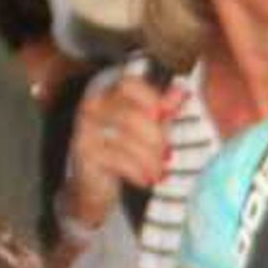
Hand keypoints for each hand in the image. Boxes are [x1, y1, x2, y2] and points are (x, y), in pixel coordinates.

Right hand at [58, 65, 175, 235]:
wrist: (97, 183)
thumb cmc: (125, 149)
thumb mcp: (148, 127)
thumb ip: (163, 109)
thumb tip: (183, 93)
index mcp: (109, 93)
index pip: (128, 85)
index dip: (150, 97)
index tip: (166, 114)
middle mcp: (93, 107)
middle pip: (130, 115)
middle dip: (155, 136)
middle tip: (169, 154)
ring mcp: (86, 129)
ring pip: (125, 140)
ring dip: (149, 159)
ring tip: (160, 172)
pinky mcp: (85, 153)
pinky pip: (117, 160)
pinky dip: (137, 171)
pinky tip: (147, 179)